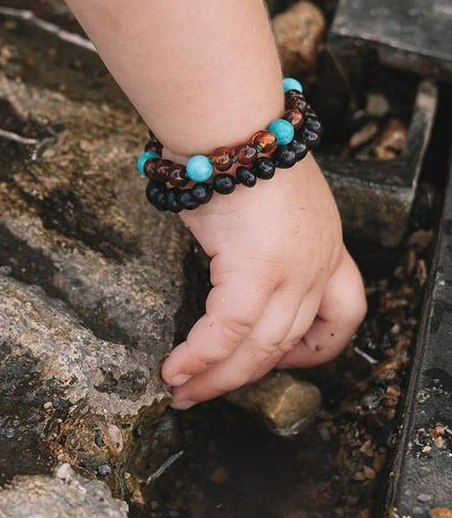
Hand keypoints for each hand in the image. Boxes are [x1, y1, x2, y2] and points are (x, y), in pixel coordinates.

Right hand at [160, 155, 365, 407]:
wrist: (229, 122)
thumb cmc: (234, 145)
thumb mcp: (263, 193)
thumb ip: (257, 232)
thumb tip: (223, 249)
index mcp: (326, 243)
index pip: (342, 313)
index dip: (316, 348)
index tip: (283, 361)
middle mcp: (319, 263)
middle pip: (289, 343)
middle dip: (243, 376)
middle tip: (205, 394)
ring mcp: (294, 271)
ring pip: (260, 349)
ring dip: (216, 378)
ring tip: (182, 392)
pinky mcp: (257, 273)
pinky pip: (228, 333)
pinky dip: (200, 358)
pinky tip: (175, 370)